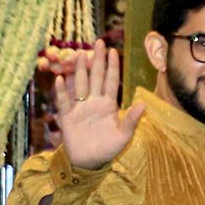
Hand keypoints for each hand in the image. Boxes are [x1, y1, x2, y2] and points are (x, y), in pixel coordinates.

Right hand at [56, 39, 145, 168]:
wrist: (90, 162)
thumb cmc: (108, 149)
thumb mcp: (123, 135)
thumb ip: (132, 119)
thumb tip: (144, 103)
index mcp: (108, 105)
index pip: (110, 82)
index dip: (112, 67)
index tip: (113, 51)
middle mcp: (93, 102)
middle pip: (95, 77)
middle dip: (97, 60)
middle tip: (99, 42)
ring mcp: (80, 107)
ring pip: (80, 84)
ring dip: (79, 70)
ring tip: (80, 54)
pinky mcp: (68, 117)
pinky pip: (64, 102)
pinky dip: (62, 92)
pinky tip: (61, 80)